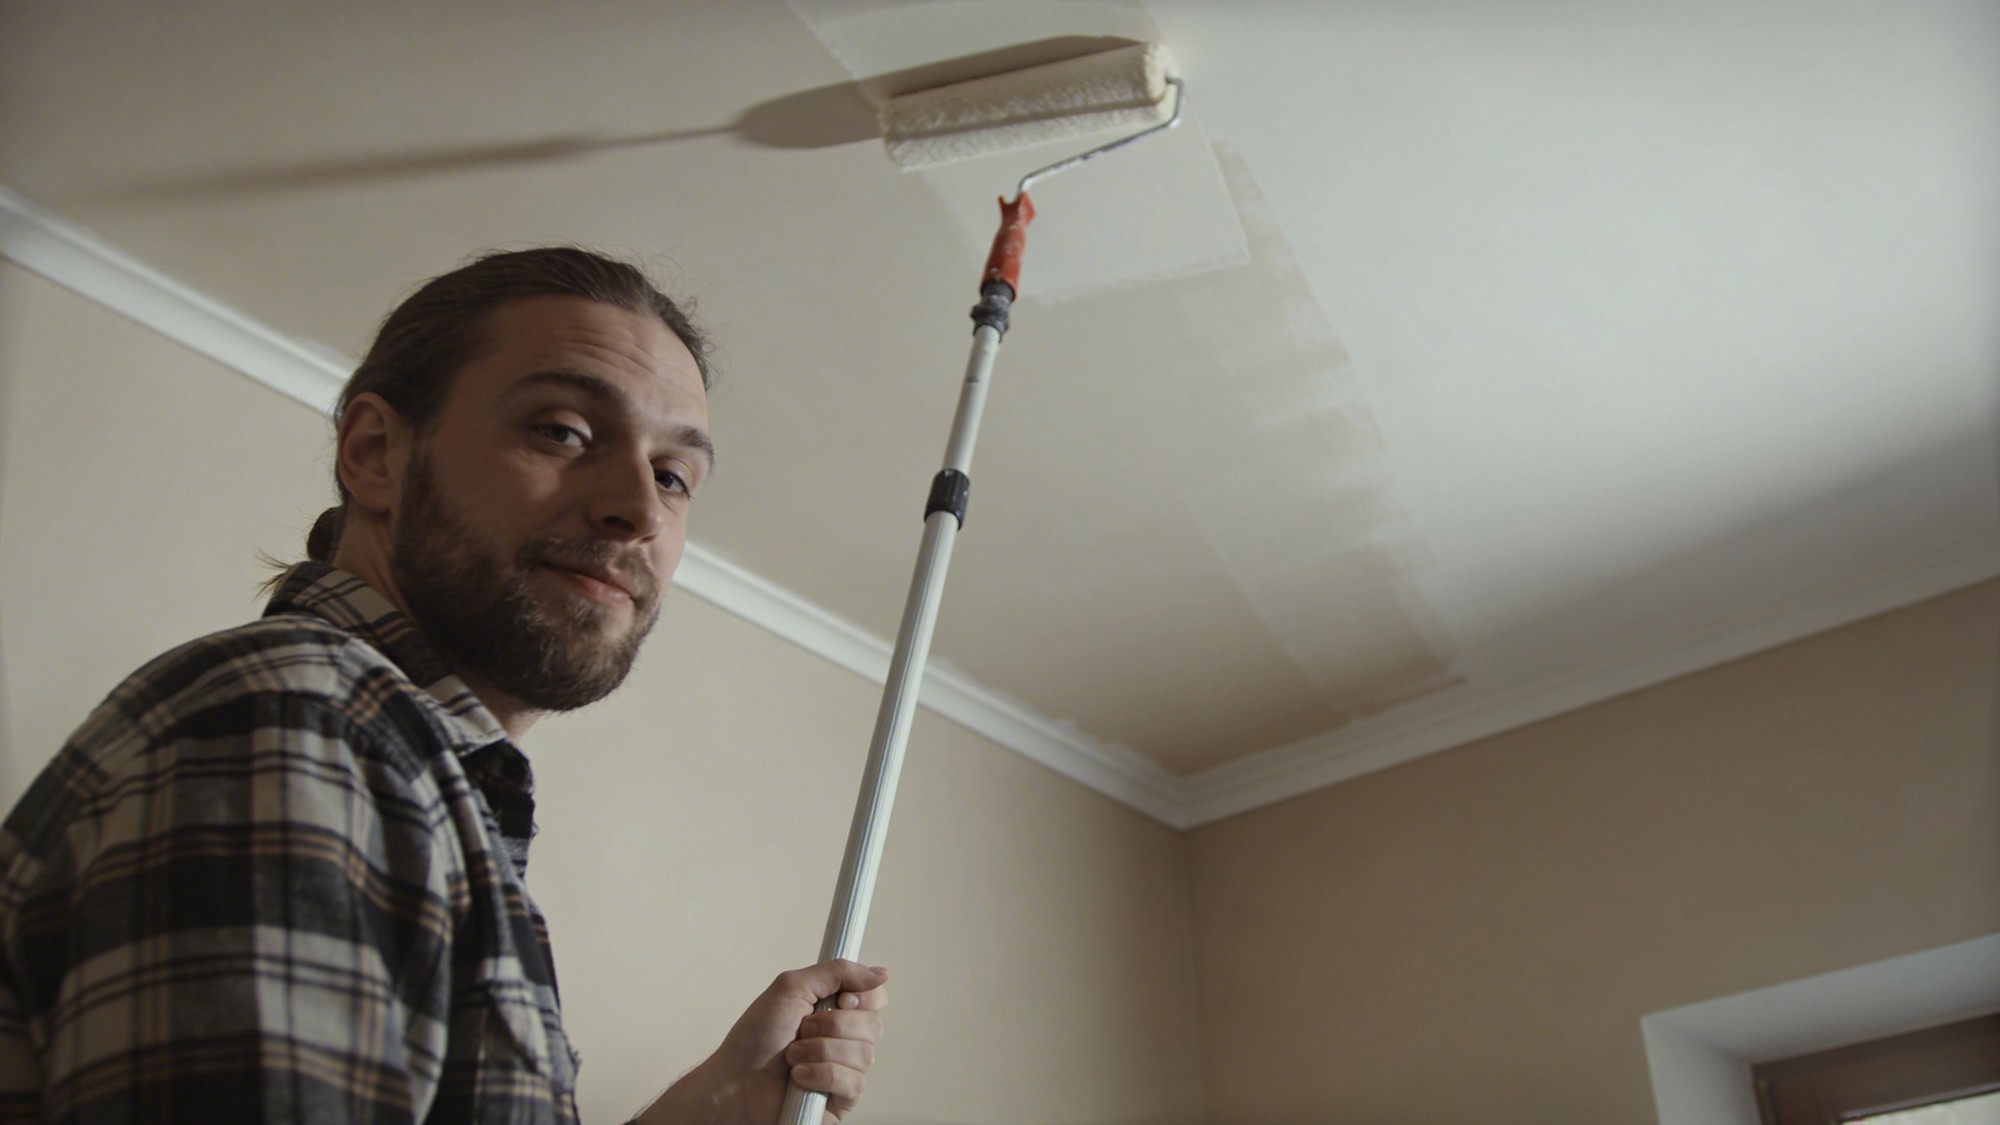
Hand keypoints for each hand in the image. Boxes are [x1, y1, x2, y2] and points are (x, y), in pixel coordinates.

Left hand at [636, 960, 888, 1124]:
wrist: (735, 1082)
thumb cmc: (755, 1039)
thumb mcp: (791, 988)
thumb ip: (836, 972)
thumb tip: (880, 973)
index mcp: (836, 1010)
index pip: (875, 997)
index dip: (861, 997)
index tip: (838, 1000)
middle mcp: (845, 1039)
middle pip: (873, 1025)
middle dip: (831, 1026)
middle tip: (802, 1029)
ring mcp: (846, 1070)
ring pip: (864, 1054)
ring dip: (819, 1051)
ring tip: (793, 1056)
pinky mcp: (842, 1098)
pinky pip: (853, 1082)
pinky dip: (821, 1075)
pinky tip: (800, 1077)